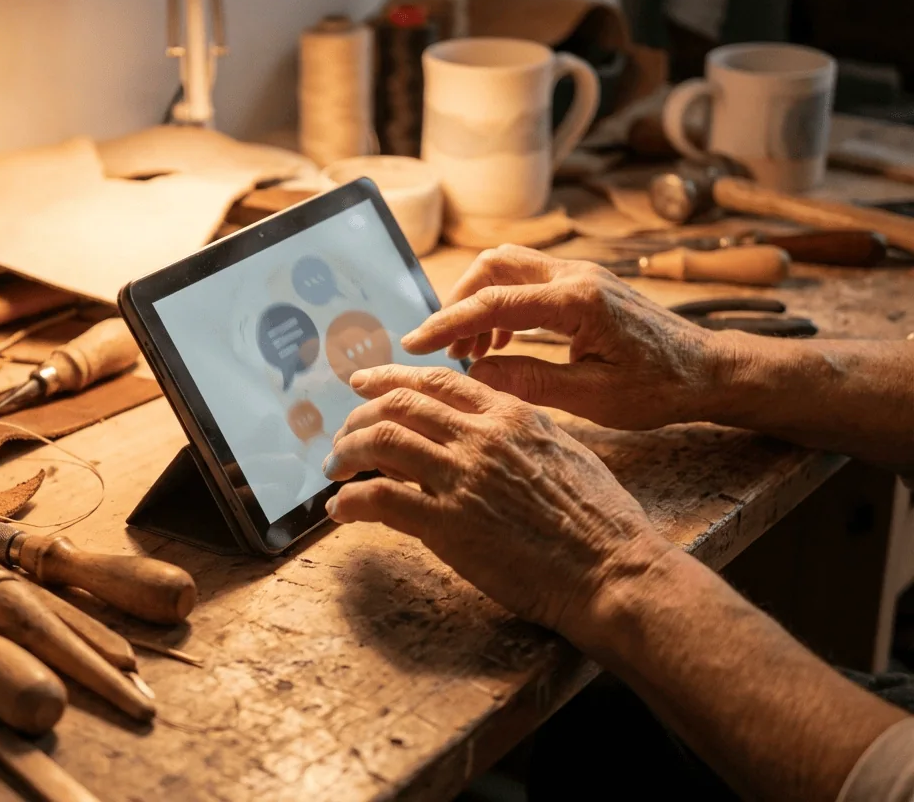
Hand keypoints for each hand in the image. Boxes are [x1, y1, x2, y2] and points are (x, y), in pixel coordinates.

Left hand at [324, 365, 670, 642]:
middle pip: (399, 403)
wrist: (613, 570)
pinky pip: (381, 499)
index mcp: (511, 414)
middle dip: (359, 414)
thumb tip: (482, 428)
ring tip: (335, 468)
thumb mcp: (561, 451)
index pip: (436, 380)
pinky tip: (340, 511)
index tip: (363, 383)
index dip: (391, 377)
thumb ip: (516, 432)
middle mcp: (482, 436)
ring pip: (381, 440)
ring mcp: (463, 478)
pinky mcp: (449, 525)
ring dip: (347, 452)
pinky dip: (351, 501)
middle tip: (341, 434)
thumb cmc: (599, 519)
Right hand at [401, 245, 734, 430]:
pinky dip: (502, 305)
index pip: (493, 303)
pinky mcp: (585, 284)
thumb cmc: (663, 388)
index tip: (414, 343)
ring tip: (471, 353)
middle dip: (458, 303)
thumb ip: (531, 382)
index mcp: (577, 302)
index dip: (447, 323)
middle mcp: (576, 276)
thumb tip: (476, 374)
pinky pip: (528, 280)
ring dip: (479, 302)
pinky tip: (502, 346)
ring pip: (508, 266)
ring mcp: (581, 274)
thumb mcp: (595, 398)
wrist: (711, 370)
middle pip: (493, 265)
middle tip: (445, 350)